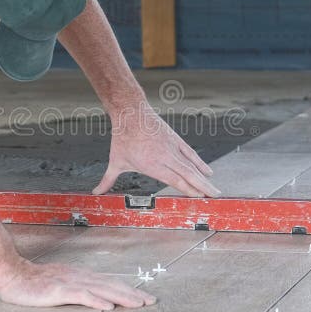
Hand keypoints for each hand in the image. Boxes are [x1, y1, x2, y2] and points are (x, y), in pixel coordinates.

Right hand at [0, 260, 155, 309]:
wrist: (14, 274)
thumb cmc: (35, 281)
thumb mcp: (62, 283)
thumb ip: (79, 288)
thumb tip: (98, 296)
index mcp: (82, 276)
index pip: (110, 282)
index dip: (129, 289)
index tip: (144, 296)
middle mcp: (80, 277)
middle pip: (112, 284)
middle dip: (133, 293)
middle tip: (150, 300)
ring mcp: (71, 283)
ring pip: (102, 290)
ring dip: (122, 297)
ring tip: (137, 304)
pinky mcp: (60, 290)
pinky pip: (82, 296)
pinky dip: (97, 301)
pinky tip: (108, 307)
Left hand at [93, 104, 220, 197]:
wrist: (131, 112)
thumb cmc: (122, 138)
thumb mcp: (115, 161)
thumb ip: (107, 180)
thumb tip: (96, 193)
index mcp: (153, 164)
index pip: (174, 180)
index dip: (188, 190)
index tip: (199, 199)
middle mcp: (165, 156)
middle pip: (188, 175)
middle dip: (202, 187)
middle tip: (214, 198)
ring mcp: (172, 147)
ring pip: (192, 165)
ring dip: (204, 178)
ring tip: (214, 190)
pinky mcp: (175, 140)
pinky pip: (191, 154)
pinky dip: (200, 163)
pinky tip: (208, 172)